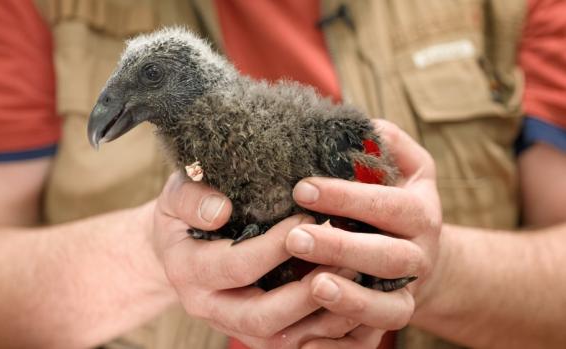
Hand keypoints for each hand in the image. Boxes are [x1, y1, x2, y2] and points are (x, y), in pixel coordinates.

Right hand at [152, 173, 376, 347]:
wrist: (179, 248)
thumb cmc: (185, 214)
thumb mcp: (177, 195)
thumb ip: (191, 198)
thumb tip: (220, 211)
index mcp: (188, 271)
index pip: (236, 267)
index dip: (274, 247)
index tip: (307, 218)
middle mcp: (209, 307)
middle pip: (260, 318)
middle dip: (305, 294)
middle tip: (345, 261)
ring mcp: (234, 325)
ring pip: (282, 341)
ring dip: (323, 318)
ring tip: (358, 284)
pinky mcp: (258, 334)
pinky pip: (295, 346)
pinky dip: (328, 333)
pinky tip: (356, 308)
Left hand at [286, 119, 441, 347]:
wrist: (426, 254)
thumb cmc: (403, 201)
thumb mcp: (411, 166)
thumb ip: (391, 143)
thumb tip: (367, 123)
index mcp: (420, 215)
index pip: (386, 205)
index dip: (346, 198)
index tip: (301, 189)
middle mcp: (418, 258)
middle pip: (386, 258)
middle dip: (341, 248)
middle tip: (295, 238)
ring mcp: (406, 295)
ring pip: (388, 308)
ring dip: (351, 300)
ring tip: (313, 286)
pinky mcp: (389, 322)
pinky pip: (370, 342)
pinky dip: (341, 346)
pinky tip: (306, 341)